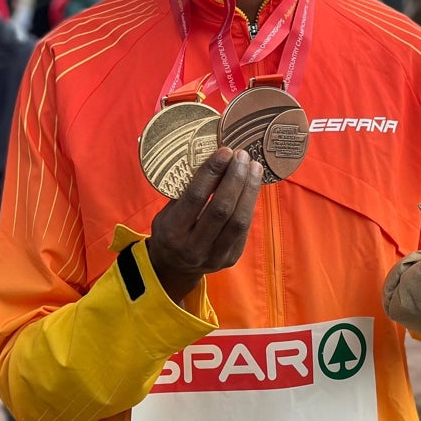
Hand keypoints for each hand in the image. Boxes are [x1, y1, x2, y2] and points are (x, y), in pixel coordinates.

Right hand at [146, 147, 263, 302]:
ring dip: (249, 190)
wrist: (174, 269)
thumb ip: (185, 193)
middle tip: (242, 156)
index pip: (195, 197)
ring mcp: (215, 256)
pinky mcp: (231, 258)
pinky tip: (252, 185)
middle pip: (221, 209)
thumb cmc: (170, 232)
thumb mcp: (166, 213)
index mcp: (172, 232)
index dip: (212, 173)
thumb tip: (211, 160)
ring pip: (239, 220)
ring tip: (254, 167)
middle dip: (235, 178)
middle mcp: (193, 247)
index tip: (224, 151)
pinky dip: (250, 203)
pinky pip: (245, 228)